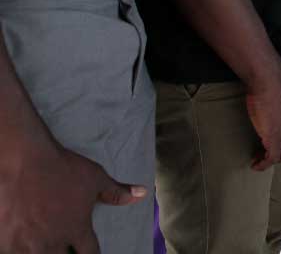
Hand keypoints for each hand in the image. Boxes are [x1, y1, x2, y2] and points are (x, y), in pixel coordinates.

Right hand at [0, 143, 146, 253]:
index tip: (90, 252)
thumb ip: (116, 192)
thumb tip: (142, 193)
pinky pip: (14, 253)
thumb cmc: (63, 168)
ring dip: (44, 252)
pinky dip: (20, 250)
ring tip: (46, 245)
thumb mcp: (95, 179)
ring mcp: (28, 243)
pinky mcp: (7, 241)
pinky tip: (22, 244)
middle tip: (68, 247)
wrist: (25, 161)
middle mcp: (53, 241)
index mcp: (76, 229)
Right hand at [245, 73, 280, 170]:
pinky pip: (272, 158)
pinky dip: (264, 164)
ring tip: (259, 160)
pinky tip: (256, 164)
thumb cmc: (273, 82)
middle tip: (267, 153)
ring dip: (272, 160)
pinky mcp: (275, 138)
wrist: (269, 81)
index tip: (276, 142)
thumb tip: (280, 110)